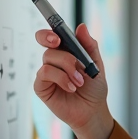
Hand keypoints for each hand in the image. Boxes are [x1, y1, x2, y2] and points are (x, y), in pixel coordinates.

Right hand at [34, 23, 112, 138]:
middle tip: (58, 43)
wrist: (93, 111)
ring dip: (67, 67)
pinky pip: (45, 73)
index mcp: (66, 51)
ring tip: (80, 81)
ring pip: (48, 58)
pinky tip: (71, 87)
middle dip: (51, 40)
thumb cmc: (94, 89)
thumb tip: (81, 27)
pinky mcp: (41, 86)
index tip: (57, 34)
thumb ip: (89, 45)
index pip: (52, 35)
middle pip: (47, 42)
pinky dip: (61, 78)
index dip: (50, 31)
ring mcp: (47, 73)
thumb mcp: (96, 63)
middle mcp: (54, 60)